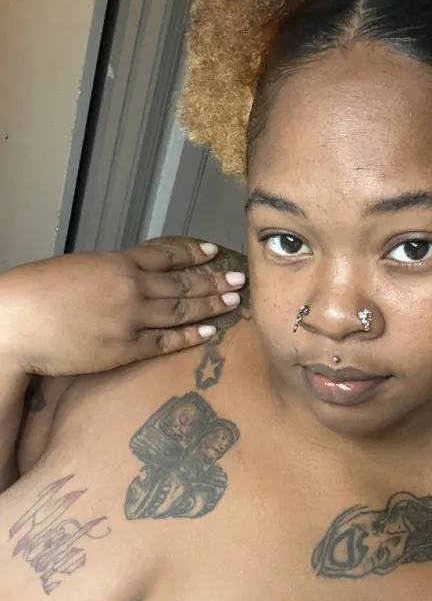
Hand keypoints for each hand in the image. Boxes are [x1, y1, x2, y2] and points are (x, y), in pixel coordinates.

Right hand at [0, 237, 245, 376]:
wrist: (18, 322)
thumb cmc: (38, 292)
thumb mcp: (78, 269)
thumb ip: (109, 272)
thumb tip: (129, 275)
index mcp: (117, 263)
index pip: (165, 254)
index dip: (192, 253)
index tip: (212, 251)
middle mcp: (130, 288)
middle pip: (182, 283)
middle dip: (213, 280)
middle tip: (239, 279)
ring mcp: (130, 319)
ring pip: (180, 311)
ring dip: (210, 305)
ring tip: (233, 301)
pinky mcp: (125, 349)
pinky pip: (165, 342)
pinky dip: (188, 336)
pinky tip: (208, 331)